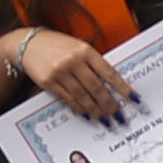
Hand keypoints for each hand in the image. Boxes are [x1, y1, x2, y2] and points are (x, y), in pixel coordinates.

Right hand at [13, 28, 130, 121]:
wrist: (29, 43)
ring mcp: (60, 72)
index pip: (109, 72)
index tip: (133, 99)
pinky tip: (86, 114)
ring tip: (105, 120)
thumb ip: (93, 63)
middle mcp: (74, 61)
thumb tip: (111, 85)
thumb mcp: (78, 47)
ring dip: (96, 110)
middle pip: (97, 88)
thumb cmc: (58, 45)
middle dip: (110, 104)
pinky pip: (67, 99)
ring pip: (83, 96)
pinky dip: (78, 108)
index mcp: (86, 51)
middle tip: (119, 116)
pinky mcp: (48, 82)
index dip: (122, 87)